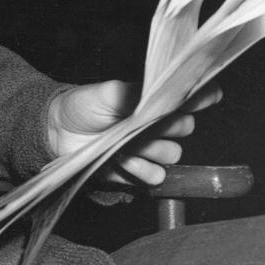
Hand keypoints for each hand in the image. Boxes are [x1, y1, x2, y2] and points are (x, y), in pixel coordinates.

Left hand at [46, 80, 221, 185]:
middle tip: (146, 123)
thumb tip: (162, 89)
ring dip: (153, 150)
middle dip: (169, 126)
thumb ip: (138, 92)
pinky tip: (124, 161)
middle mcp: (157, 125)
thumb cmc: (84, 106)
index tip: (206, 97)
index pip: (191, 98)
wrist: (58, 132)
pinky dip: (142, 170)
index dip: (202, 97)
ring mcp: (148, 149)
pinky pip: (156, 175)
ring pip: (173, 154)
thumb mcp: (110, 92)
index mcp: (154, 101)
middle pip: (186, 128)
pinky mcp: (137, 171)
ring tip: (128, 144)